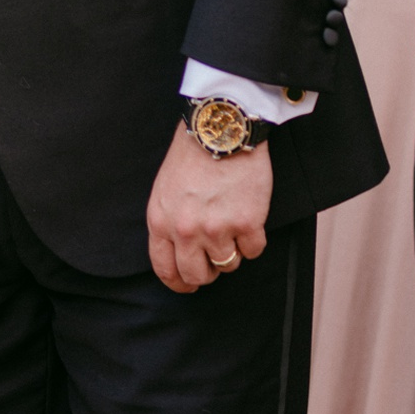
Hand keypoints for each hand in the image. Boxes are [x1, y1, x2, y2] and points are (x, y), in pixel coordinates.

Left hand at [146, 125, 271, 293]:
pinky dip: (254, 238)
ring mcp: (217, 229)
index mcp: (160, 221)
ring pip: (228, 264)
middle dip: (208, 272)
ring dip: (232, 249)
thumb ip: (168, 223)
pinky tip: (249, 216)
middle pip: (197, 276)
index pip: (166, 270)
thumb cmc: (192, 155)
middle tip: (215, 258)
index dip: (179, 283)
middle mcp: (186, 230)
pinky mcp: (246, 223)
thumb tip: (179, 253)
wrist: (220, 129)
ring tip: (232, 223)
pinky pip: (254, 250)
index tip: (189, 284)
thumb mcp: (165, 190)